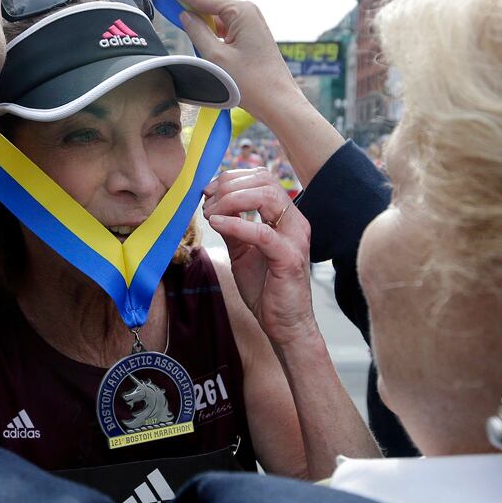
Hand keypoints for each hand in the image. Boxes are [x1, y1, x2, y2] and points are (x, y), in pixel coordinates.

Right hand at [158, 0, 301, 123]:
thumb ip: (197, 32)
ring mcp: (252, 20)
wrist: (277, 101)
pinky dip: (215, 24)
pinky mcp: (251, 33)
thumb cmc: (251, 83)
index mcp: (242, 11)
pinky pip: (228, 18)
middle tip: (185, 16)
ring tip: (197, 35)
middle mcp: (249, 10)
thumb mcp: (216, 58)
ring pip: (222, 3)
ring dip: (207, 12)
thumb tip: (185, 15)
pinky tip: (209, 43)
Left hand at [203, 168, 315, 344]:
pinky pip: (261, 232)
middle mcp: (295, 222)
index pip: (263, 178)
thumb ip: (233, 228)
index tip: (208, 192)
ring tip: (211, 214)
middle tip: (206, 203)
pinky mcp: (289, 258)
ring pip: (266, 197)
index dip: (232, 178)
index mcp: (286, 217)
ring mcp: (295, 238)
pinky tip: (217, 225)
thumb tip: (212, 206)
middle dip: (229, 186)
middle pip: (264, 181)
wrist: (284, 324)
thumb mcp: (242, 252)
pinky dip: (236, 225)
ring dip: (231, 200)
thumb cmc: (266, 288)